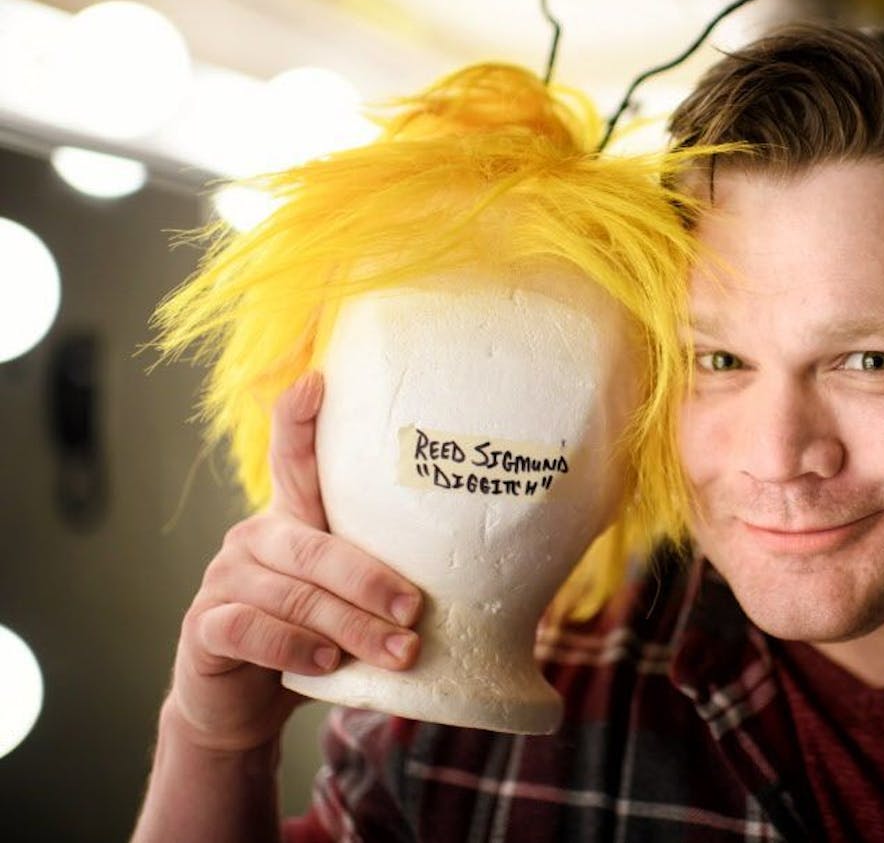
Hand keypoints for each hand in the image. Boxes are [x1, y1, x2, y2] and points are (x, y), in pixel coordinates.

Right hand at [164, 372, 422, 752]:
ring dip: (349, 626)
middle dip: (370, 581)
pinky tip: (328, 663)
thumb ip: (385, 575)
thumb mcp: (351, 599)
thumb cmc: (316, 639)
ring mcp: (223, 579)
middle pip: (313, 546)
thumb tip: (475, 570)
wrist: (246, 704)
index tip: (317, 382)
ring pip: (291, 593)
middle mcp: (254, 538)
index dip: (298, 421)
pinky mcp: (205, 626)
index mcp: (293, 520)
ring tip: (396, 651)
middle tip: (416, 612)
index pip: (293, 461)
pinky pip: (251, 629)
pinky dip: (294, 647)